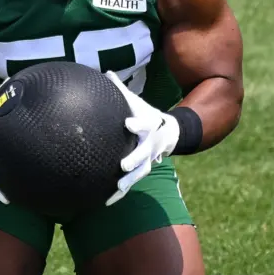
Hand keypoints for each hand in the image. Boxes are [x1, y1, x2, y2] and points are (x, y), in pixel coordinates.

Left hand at [104, 71, 180, 205]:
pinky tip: (106, 201)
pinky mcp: (142, 171)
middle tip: (123, 165)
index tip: (127, 123)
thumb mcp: (137, 102)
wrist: (168, 132)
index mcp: (148, 126)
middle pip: (143, 153)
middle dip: (135, 159)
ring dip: (129, 181)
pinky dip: (120, 194)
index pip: (143, 124)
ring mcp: (148, 160)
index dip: (137, 124)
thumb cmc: (145, 114)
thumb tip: (105, 72)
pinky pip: (131, 184)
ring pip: (140, 173)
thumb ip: (121, 90)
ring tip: (118, 188)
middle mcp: (150, 144)